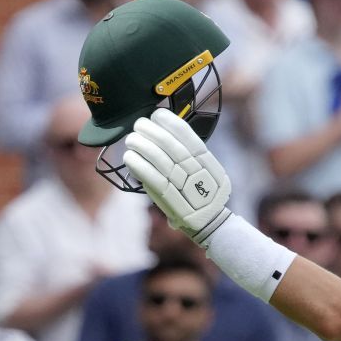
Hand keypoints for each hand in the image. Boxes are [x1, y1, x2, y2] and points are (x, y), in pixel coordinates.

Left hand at [123, 110, 233, 245]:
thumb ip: (187, 156)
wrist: (210, 225)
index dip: (172, 123)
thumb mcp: (204, 173)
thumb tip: (160, 133)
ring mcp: (188, 190)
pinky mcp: (174, 204)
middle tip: (139, 125)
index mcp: (209, 163)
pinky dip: (140, 167)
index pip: (190, 138)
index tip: (157, 115)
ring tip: (131, 139)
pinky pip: (154, 180)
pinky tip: (129, 157)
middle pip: (173, 147)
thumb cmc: (201, 195)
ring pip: (162, 161)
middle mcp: (200, 174)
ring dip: (143, 146)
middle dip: (153, 132)